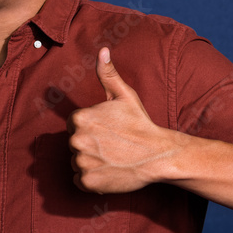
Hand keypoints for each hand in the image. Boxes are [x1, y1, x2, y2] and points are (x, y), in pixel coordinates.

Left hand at [66, 48, 181, 192]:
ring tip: (112, 158)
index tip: (108, 131)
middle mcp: (76, 141)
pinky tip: (108, 171)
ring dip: (90, 161)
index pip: (75, 124)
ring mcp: (81, 162)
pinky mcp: (87, 182)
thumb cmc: (140, 124)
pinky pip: (79, 180)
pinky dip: (91, 178)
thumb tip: (102, 50)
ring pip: (77, 161)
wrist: (157, 155)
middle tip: (112, 145)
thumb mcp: (125, 96)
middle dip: (89, 144)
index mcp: (80, 119)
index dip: (92, 127)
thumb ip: (108, 74)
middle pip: (74, 143)